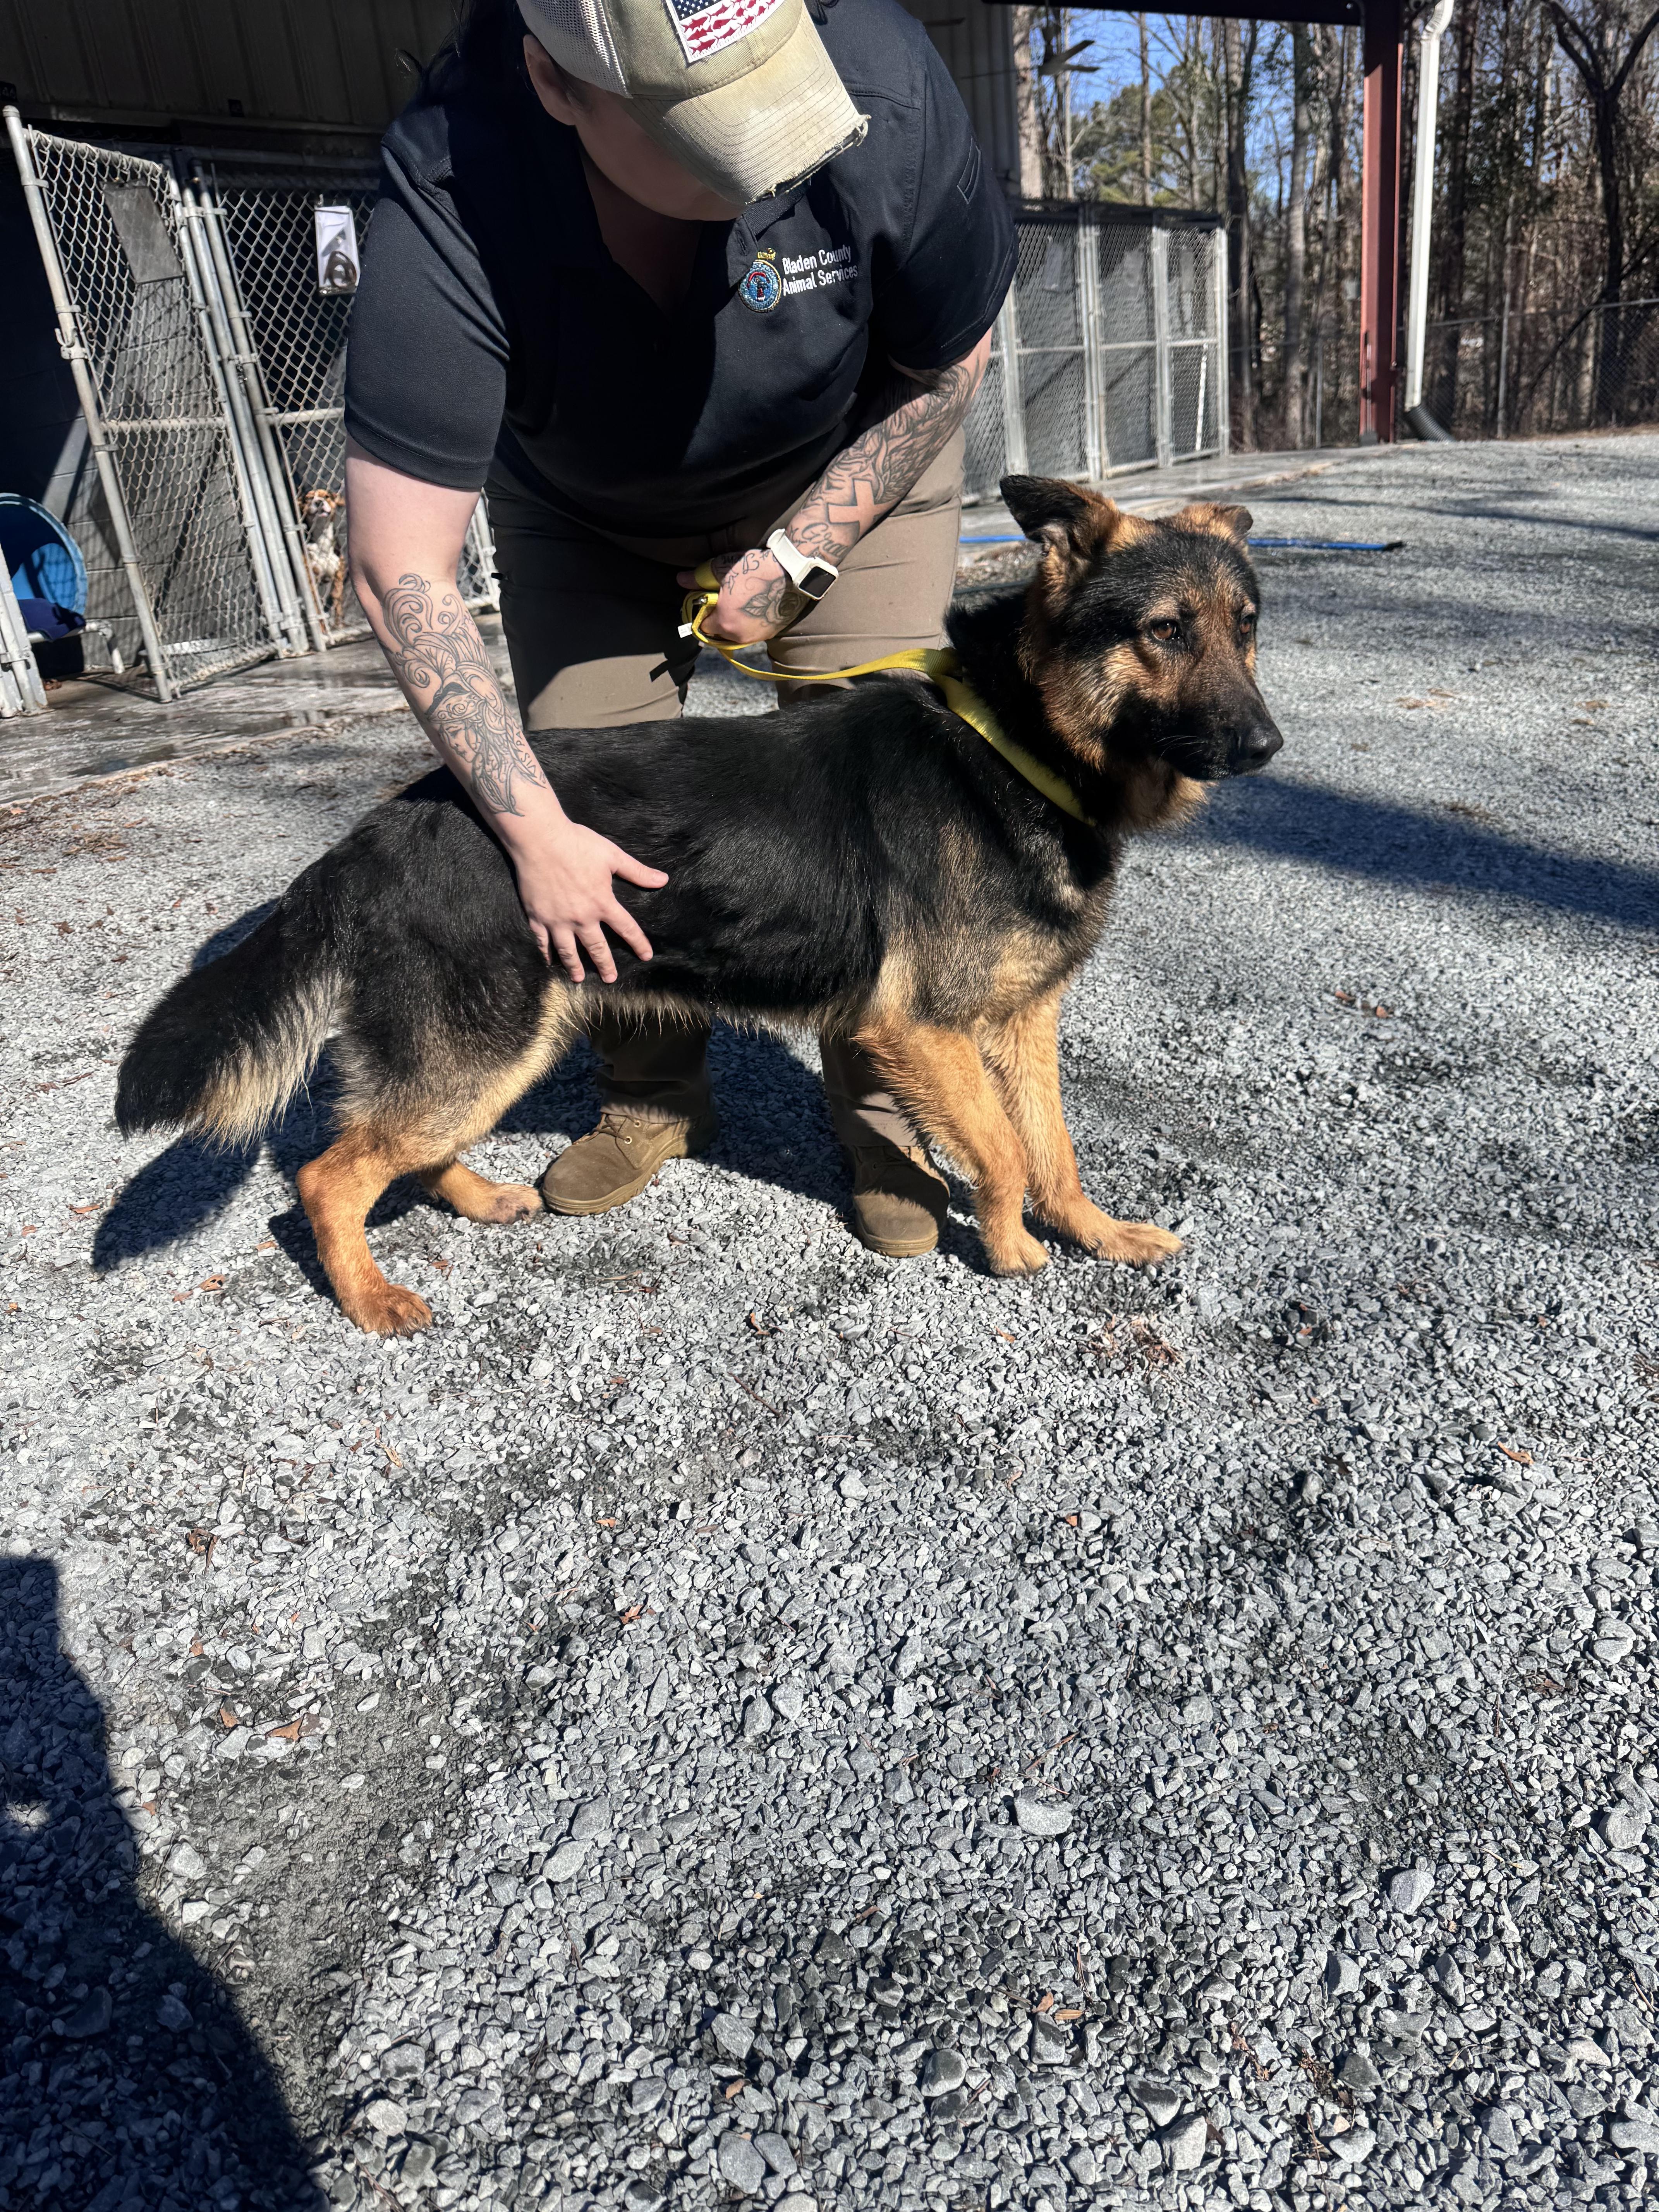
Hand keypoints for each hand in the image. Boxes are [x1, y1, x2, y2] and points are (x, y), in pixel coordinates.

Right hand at [499, 799, 668, 983]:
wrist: (540, 839)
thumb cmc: (577, 843)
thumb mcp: (612, 856)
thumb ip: (637, 872)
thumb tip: (663, 880)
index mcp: (602, 902)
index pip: (627, 928)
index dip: (638, 943)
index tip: (646, 956)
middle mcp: (582, 917)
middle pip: (597, 947)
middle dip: (605, 965)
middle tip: (610, 978)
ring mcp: (558, 920)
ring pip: (568, 951)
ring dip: (574, 966)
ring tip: (579, 979)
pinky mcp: (537, 917)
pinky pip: (542, 942)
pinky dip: (546, 954)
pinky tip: (549, 962)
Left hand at [677, 547, 805, 644]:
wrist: (793, 572)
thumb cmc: (756, 570)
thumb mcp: (723, 569)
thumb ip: (700, 577)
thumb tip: (681, 580)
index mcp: (724, 623)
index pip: (704, 627)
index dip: (704, 613)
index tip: (709, 600)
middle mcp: (740, 636)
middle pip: (721, 632)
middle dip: (719, 618)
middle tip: (726, 598)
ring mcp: (758, 636)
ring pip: (738, 633)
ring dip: (736, 620)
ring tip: (742, 600)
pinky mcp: (772, 633)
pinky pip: (754, 630)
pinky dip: (751, 621)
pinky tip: (756, 603)